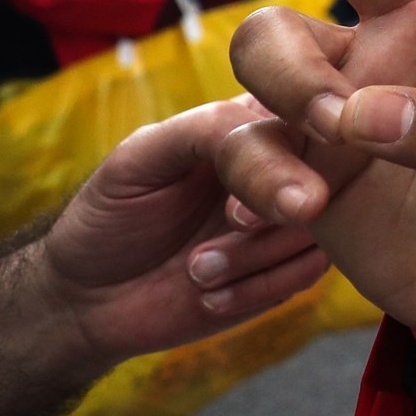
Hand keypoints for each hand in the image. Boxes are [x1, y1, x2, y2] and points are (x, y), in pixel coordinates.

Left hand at [37, 99, 335, 374]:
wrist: (85, 301)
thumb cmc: (109, 216)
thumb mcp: (144, 155)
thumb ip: (213, 131)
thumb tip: (293, 156)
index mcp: (255, 122)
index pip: (312, 114)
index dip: (291, 157)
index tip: (241, 203)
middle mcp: (284, 165)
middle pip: (330, 173)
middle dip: (276, 214)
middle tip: (227, 228)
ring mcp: (290, 219)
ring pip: (325, 226)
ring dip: (258, 256)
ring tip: (198, 269)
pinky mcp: (289, 269)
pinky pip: (311, 272)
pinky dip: (259, 288)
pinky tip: (210, 295)